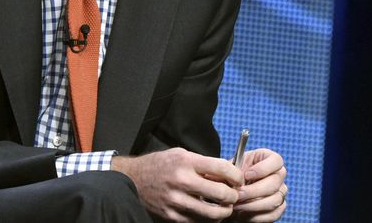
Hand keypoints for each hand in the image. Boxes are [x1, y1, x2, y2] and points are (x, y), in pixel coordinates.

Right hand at [112, 147, 243, 221]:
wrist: (133, 179)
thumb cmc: (159, 165)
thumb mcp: (180, 154)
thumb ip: (202, 164)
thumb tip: (226, 173)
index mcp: (186, 161)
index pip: (222, 168)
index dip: (236, 175)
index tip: (238, 179)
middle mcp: (182, 180)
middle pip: (221, 193)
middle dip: (233, 196)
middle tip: (233, 195)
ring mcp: (177, 200)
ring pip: (212, 213)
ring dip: (224, 211)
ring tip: (224, 207)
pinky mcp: (172, 215)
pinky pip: (198, 221)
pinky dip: (207, 219)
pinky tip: (208, 213)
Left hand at [230, 148, 287, 221]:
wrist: (230, 194)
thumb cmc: (232, 178)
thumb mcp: (231, 169)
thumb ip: (237, 170)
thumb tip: (239, 176)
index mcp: (268, 159)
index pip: (276, 160)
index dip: (263, 168)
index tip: (246, 175)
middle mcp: (278, 174)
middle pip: (275, 182)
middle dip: (254, 191)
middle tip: (238, 195)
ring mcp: (280, 191)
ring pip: (275, 200)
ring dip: (253, 205)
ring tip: (237, 205)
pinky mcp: (279, 207)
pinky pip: (273, 213)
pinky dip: (257, 215)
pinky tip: (244, 213)